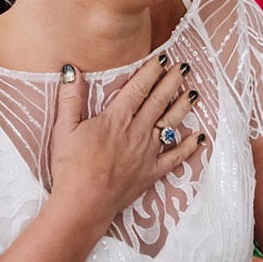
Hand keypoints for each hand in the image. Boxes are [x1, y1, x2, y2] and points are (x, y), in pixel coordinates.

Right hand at [48, 57, 204, 222]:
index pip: (138, 88)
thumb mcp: (63, 128)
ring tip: (194, 93)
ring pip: (170, 124)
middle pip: (159, 101)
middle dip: (172, 82)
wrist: (84, 202)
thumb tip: (72, 71)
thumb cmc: (71, 166)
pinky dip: (188, 147)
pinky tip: (198, 138)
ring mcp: (148, 152)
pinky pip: (175, 158)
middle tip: (184, 68)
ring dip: (183, 107)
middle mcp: (137, 131)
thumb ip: (70, 98)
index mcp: (116, 119)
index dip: (152, 71)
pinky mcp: (152, 172)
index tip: (163, 59)